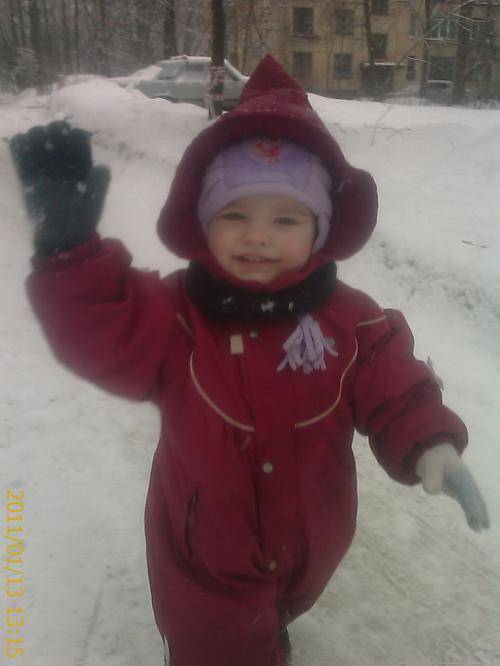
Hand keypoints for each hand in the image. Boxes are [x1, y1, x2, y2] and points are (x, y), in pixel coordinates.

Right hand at [9, 121, 109, 255]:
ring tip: (38, 141)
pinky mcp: (28, 177)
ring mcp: (45, 169)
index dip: (75, 135)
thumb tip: (102, 167)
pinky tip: (23, 145)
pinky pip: (22, 156)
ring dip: (37, 135)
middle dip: (54, 131)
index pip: (79, 140)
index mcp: (81, 166)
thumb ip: (99, 184)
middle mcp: (63, 164)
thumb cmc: (82, 220)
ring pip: (38, 141)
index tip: (73, 137)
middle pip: (57, 136)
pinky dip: (20, 146)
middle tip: (53, 137)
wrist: (63, 237)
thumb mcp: (94, 201)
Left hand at [416, 443, 489, 531]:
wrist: (433, 451)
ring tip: (479, 529)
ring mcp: (462, 486)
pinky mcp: (457, 491)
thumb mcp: (430, 464)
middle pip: (474, 497)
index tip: (476, 516)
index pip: (467, 491)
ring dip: (476, 515)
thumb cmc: (433, 457)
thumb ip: (430, 476)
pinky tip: (473, 525)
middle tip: (483, 526)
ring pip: (472, 502)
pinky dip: (470, 513)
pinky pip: (467, 503)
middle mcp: (465, 481)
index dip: (472, 503)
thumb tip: (431, 491)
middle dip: (479, 511)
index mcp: (460, 473)